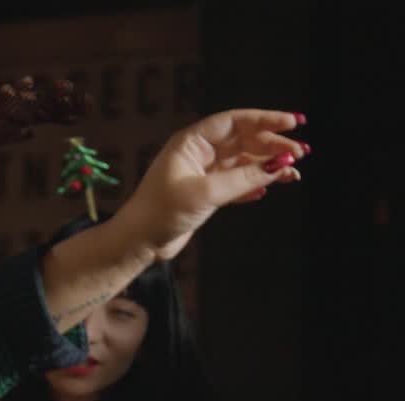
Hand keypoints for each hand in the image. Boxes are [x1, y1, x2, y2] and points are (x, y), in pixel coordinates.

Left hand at [117, 109, 306, 261]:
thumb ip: (244, 178)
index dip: (265, 119)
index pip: (234, 121)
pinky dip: (254, 184)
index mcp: (191, 143)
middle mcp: (197, 154)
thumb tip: (280, 165)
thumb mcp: (206, 192)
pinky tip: (270, 188)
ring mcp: (201, 174)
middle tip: (301, 152)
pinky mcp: (204, 194)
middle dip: (272, 144)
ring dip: (267, 166)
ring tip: (294, 173)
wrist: (138, 242)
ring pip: (242, 162)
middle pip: (243, 140)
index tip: (294, 122)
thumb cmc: (161, 212)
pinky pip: (236, 182)